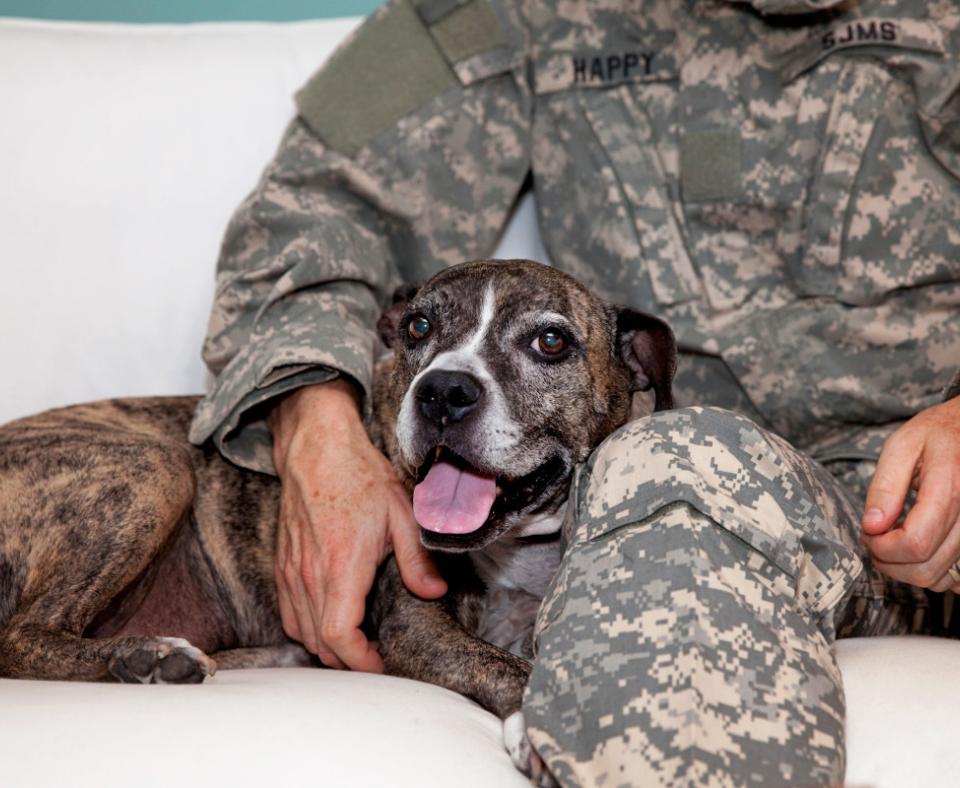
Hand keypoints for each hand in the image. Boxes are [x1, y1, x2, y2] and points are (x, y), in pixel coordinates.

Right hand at [269, 380, 446, 670]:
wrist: (317, 448)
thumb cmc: (359, 475)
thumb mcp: (401, 513)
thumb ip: (417, 559)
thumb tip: (433, 592)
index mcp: (342, 564)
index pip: (338, 634)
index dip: (358, 661)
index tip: (379, 664)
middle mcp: (310, 573)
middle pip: (319, 642)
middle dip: (347, 659)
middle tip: (375, 656)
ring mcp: (292, 570)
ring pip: (301, 631)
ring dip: (327, 645)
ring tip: (356, 642)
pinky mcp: (283, 564)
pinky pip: (288, 612)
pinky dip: (306, 627)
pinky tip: (329, 618)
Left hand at [861, 396, 959, 590]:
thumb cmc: (936, 434)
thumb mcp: (901, 447)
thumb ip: (885, 487)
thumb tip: (871, 526)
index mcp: (950, 489)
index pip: (915, 542)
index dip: (882, 548)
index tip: (868, 533)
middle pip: (926, 567)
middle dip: (889, 562)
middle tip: (874, 538)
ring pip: (940, 577)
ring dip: (906, 569)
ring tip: (891, 541)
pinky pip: (956, 577)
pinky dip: (930, 572)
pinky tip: (915, 549)